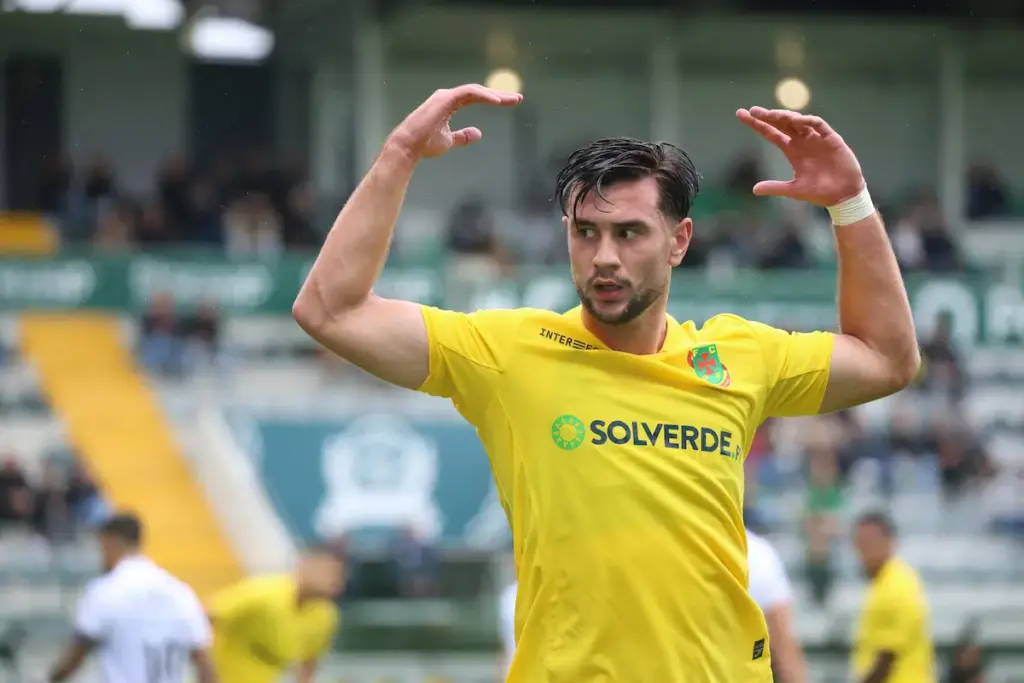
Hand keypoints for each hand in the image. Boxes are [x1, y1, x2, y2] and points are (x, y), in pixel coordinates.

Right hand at [387, 84, 522, 161]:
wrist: (409, 148)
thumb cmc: (425, 145)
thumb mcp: (449, 141)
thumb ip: (462, 136)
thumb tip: (478, 133)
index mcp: (449, 104)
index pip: (476, 98)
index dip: (493, 99)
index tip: (510, 102)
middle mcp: (448, 96)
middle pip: (479, 92)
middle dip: (499, 94)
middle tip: (517, 98)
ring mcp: (446, 96)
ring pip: (476, 90)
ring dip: (495, 94)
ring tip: (511, 99)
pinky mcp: (445, 99)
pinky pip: (469, 93)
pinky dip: (484, 96)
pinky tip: (497, 102)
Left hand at [736, 107, 864, 205]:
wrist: (843, 195)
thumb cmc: (819, 192)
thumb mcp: (793, 190)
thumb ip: (774, 187)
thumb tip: (754, 189)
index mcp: (792, 150)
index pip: (771, 134)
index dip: (758, 125)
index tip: (743, 115)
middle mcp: (802, 141)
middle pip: (781, 124)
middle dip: (768, 116)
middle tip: (753, 111)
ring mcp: (816, 138)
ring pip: (798, 121)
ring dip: (785, 117)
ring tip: (771, 115)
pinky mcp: (831, 139)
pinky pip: (818, 125)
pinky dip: (808, 121)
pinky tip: (797, 120)